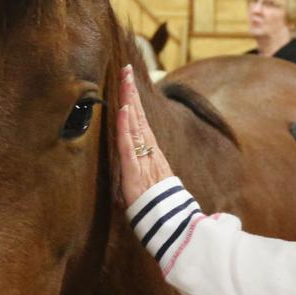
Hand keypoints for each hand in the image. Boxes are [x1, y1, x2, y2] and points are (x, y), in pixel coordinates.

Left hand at [117, 64, 173, 205]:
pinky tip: (123, 111)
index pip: (140, 123)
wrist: (171, 225)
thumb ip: (147, 176)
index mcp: (152, 154)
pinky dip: (126, 128)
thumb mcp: (151, 187)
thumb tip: (141, 172)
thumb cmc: (160, 209)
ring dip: (129, 101)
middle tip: (126, 69)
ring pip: (135, 125)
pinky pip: (129, 146)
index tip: (129, 81)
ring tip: (124, 79)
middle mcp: (149, 152)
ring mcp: (143, 160)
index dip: (134, 102)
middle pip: (139, 117)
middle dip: (132, 92)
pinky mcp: (135, 172)